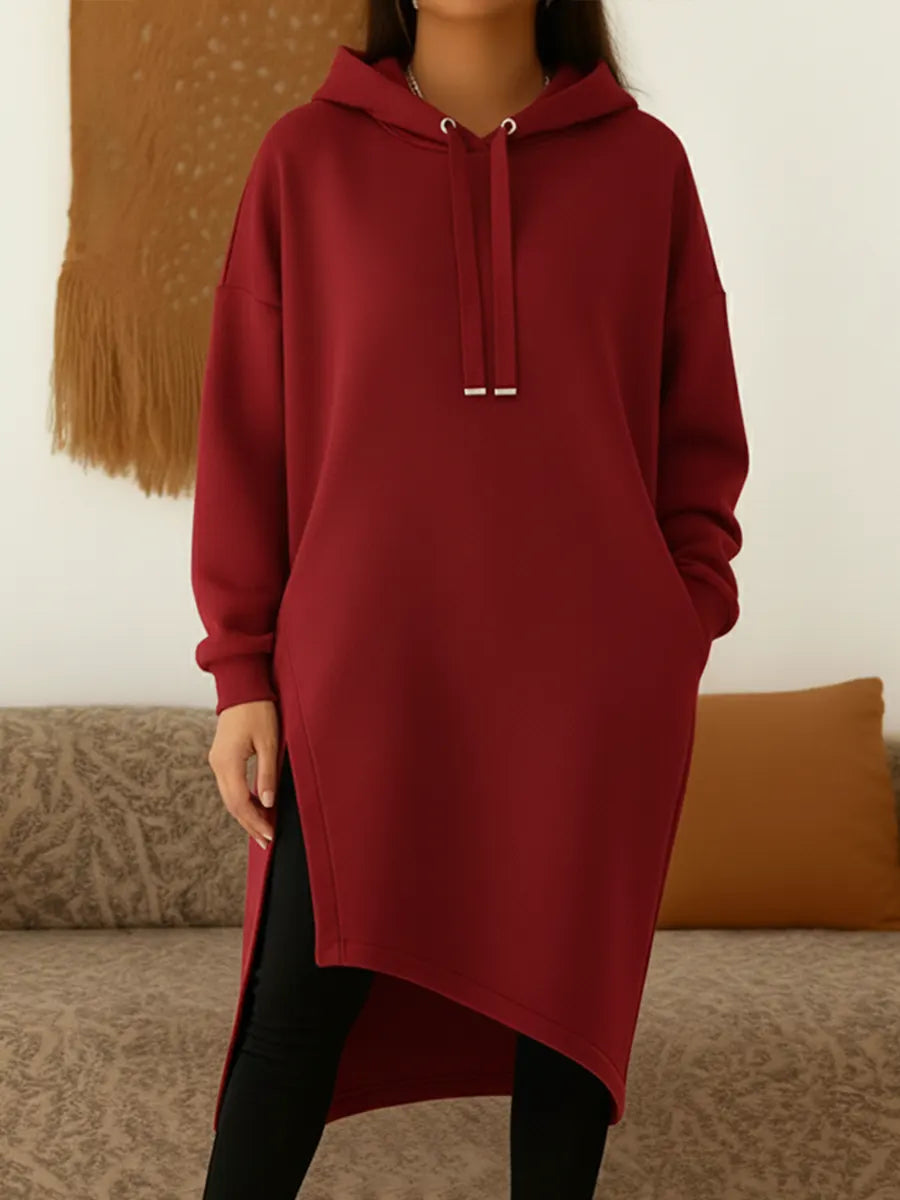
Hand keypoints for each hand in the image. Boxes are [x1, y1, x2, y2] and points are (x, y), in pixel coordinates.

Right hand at [207, 699, 279, 850]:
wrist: (242, 687)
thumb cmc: (258, 710)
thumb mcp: (268, 742)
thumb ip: (267, 773)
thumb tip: (267, 803)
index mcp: (228, 762)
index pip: (240, 803)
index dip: (255, 822)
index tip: (270, 835)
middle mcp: (218, 765)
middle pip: (232, 805)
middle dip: (250, 825)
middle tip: (267, 842)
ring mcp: (217, 761)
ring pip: (229, 798)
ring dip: (246, 815)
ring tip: (263, 830)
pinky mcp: (221, 757)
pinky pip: (230, 787)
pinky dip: (242, 801)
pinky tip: (256, 808)